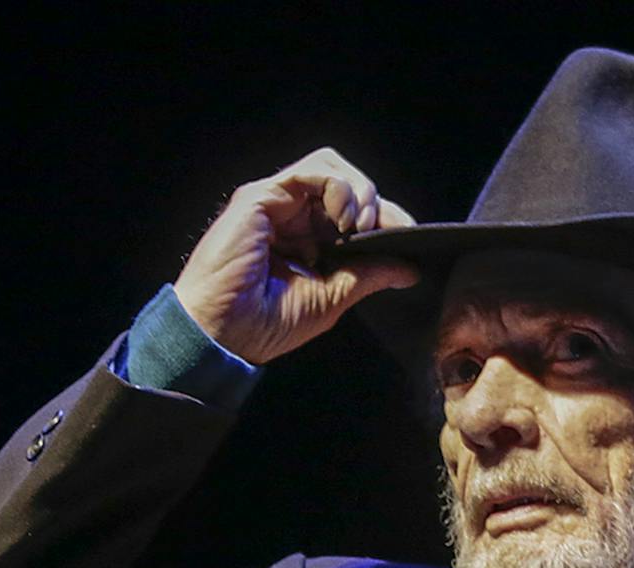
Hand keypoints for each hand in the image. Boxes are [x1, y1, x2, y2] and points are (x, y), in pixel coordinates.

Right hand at [172, 147, 418, 364]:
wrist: (224, 335)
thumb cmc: (266, 324)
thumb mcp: (332, 299)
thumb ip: (368, 276)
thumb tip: (409, 269)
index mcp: (307, 240)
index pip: (353, 212)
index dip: (385, 217)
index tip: (409, 237)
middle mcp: (292, 216)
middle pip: (346, 183)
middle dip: (376, 202)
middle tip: (389, 230)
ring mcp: (276, 203)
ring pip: (330, 167)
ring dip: (358, 190)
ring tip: (362, 224)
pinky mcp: (261, 196)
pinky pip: (311, 171)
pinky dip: (338, 187)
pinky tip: (345, 219)